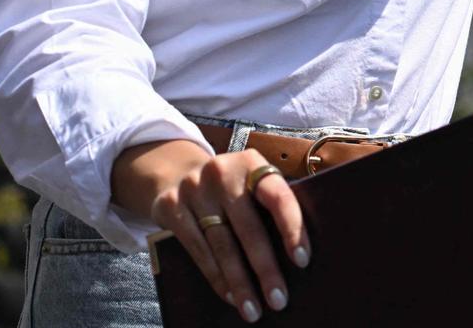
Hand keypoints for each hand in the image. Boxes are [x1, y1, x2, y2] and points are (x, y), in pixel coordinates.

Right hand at [125, 141, 309, 322]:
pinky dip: (216, 277)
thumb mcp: (251, 180)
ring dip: (240, 283)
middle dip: (265, 269)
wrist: (176, 172)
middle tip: (279, 300)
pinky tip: (230, 296)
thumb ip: (271, 204)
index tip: (302, 261)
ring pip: (221, 246)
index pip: (278, 197)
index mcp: (252, 163)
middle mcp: (222, 173)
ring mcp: (193, 189)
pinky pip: (197, 250)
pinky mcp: (170, 207)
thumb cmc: (231, 186)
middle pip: (248, 228)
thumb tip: (299, 254)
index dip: (292, 229)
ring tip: (253, 309)